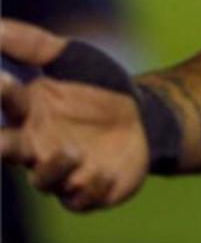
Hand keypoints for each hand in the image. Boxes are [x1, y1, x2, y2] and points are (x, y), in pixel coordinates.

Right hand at [1, 20, 148, 210]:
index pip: (7, 104)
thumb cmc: (97, 87)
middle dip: (2, 146)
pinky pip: (83, 198)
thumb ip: (31, 44)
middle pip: (10, 150)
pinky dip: (90, 189)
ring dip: (54, 168)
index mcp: (27, 113)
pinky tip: (103, 174)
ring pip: (45, 180)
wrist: (144, 118)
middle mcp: (35, 146)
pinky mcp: (89, 191)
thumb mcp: (69, 57)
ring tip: (71, 152)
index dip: (2, 94)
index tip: (2, 80)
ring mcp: (61, 172)